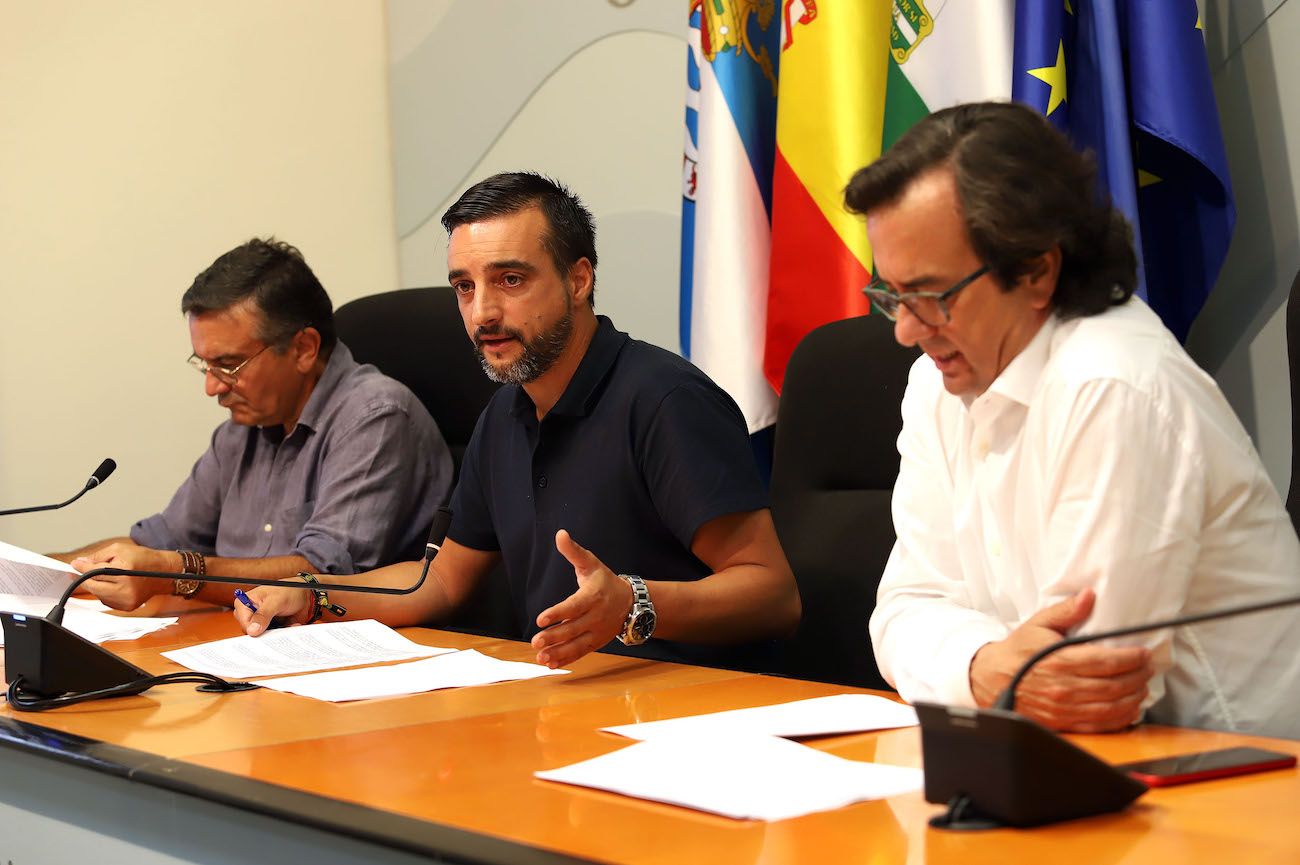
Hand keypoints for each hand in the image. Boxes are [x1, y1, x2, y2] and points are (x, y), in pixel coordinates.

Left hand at [72, 542, 177, 610]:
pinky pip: (106, 601)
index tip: (74, 565)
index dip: (81, 568)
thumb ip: (98, 556)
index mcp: (124, 572)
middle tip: (81, 571)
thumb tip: (81, 562)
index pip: (94, 572)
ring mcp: (126, 600)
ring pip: (98, 595)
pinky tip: (112, 585)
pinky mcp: (127, 607)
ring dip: (96, 586)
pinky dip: (104, 593)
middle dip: (86, 578)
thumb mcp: (120, 549)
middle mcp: (125, 589)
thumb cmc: (144, 559)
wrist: (164, 572)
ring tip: (104, 576)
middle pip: (93, 586)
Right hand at [233, 582, 313, 635]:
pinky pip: (272, 638)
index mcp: (245, 603)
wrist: (305, 595)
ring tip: (287, 626)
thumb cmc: (289, 591)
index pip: (243, 622)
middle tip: (278, 628)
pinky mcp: (270, 628)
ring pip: (262, 637)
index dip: (252, 628)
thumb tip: (252, 630)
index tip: (264, 630)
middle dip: (266, 632)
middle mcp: (250, 613)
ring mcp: (260, 622)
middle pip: (250, 632)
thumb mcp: (276, 601)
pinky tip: (290, 626)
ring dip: (276, 634)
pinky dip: (282, 634)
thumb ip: (263, 615)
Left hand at [531, 530, 633, 668]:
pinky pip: (580, 652)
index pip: (573, 606)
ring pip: (576, 645)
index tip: (541, 619)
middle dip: (554, 636)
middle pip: (573, 628)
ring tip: (540, 657)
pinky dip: (566, 659)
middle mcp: (595, 616)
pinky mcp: (596, 642)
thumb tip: (560, 534)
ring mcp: (596, 631)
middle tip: (535, 641)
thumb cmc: (605, 581)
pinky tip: (550, 663)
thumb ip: (573, 551)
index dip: (557, 613)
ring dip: (558, 652)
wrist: (631, 602)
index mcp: (592, 596)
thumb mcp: (591, 563)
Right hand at [969, 589, 1152, 732]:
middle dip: (1139, 676)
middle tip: (1148, 668)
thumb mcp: (1038, 623)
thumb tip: (1089, 596)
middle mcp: (1065, 687)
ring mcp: (1065, 708)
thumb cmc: (1018, 651)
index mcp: (1060, 661)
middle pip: (1115, 685)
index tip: (1144, 654)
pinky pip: (1100, 725)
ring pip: (1112, 707)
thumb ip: (1066, 610)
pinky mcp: (1064, 722)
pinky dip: (1120, 718)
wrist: (992, 679)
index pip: (1107, 662)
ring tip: (1142, 686)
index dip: (1132, 658)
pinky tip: (1129, 708)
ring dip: (1134, 698)